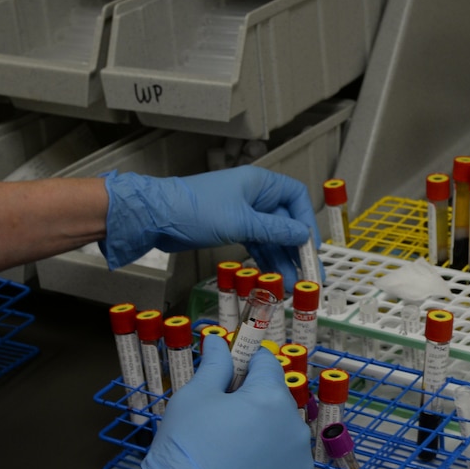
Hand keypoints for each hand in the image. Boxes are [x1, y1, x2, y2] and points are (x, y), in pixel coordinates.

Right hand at [91, 333, 313, 468]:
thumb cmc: (186, 448)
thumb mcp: (193, 397)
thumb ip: (214, 364)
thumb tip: (219, 339)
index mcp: (271, 398)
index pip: (266, 365)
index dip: (246, 365)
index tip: (230, 374)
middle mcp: (296, 428)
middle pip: (276, 404)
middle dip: (254, 407)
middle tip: (221, 426)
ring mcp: (302, 465)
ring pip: (284, 439)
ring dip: (265, 440)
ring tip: (231, 458)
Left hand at [102, 168, 319, 279]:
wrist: (158, 217)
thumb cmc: (198, 210)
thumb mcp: (242, 222)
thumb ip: (275, 230)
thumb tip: (303, 235)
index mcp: (259, 183)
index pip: (295, 197)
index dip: (307, 221)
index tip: (311, 246)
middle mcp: (254, 196)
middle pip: (285, 220)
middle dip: (296, 248)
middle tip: (309, 274)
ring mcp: (242, 212)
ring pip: (270, 236)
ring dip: (281, 259)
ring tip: (290, 284)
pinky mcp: (230, 227)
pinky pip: (255, 243)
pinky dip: (264, 259)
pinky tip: (273, 276)